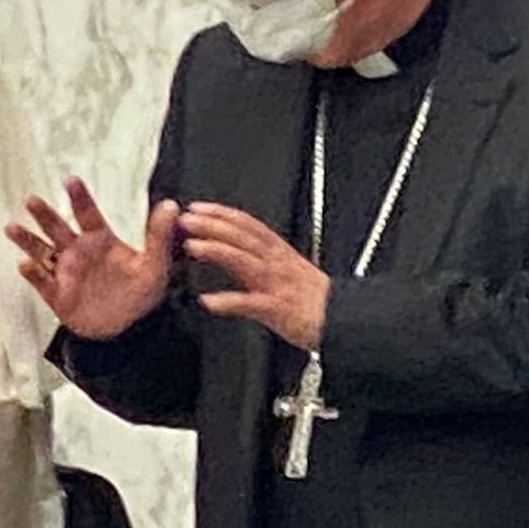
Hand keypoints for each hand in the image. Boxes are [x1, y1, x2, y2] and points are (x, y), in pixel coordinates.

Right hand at [6, 177, 178, 339]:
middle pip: (57, 228)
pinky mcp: (58, 295)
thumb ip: (159, 235)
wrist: (130, 328)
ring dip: (27, 240)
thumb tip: (171, 205)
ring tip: (12, 227)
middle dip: (44, 215)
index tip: (70, 180)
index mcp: (100, 240)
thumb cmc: (142, 292)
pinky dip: (32, 272)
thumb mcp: (154, 263)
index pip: (87, 214)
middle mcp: (79, 252)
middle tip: (32, 200)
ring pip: (42, 251)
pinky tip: (24, 263)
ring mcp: (66, 272)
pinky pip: (41, 281)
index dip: (79, 197)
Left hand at [179, 202, 329, 350]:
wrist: (343, 320)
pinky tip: (208, 301)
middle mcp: (276, 262)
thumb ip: (267, 256)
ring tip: (192, 246)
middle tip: (185, 218)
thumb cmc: (316, 300)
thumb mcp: (292, 268)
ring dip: (216, 250)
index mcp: (278, 252)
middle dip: (212, 225)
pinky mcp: (277, 308)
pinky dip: (228, 301)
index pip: (247, 224)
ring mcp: (276, 284)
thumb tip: (242, 248)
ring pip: (243, 261)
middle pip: (241, 236)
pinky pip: (250, 304)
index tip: (198, 207)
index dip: (221, 213)